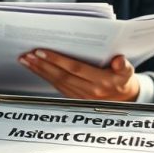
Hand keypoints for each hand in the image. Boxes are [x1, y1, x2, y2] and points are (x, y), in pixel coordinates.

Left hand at [19, 50, 139, 100]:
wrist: (124, 101)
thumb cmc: (123, 81)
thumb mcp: (128, 73)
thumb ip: (124, 66)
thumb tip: (119, 60)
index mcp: (102, 82)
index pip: (75, 69)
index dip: (57, 60)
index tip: (41, 52)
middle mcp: (89, 90)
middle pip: (61, 76)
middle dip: (42, 65)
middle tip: (27, 55)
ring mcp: (80, 96)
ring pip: (56, 82)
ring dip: (39, 71)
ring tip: (25, 60)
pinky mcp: (74, 98)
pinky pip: (56, 86)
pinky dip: (44, 76)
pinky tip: (35, 69)